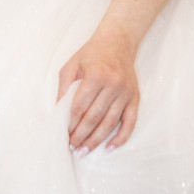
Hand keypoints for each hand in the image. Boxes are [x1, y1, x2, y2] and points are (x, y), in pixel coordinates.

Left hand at [57, 29, 140, 153]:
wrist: (118, 42)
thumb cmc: (91, 54)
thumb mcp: (71, 65)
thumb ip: (64, 88)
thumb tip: (58, 112)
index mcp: (96, 75)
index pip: (80, 106)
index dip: (70, 123)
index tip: (63, 134)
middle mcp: (113, 85)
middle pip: (94, 117)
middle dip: (81, 135)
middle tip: (72, 147)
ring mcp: (125, 93)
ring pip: (110, 123)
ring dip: (96, 140)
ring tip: (84, 151)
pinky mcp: (135, 98)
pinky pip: (130, 122)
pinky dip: (121, 138)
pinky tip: (109, 148)